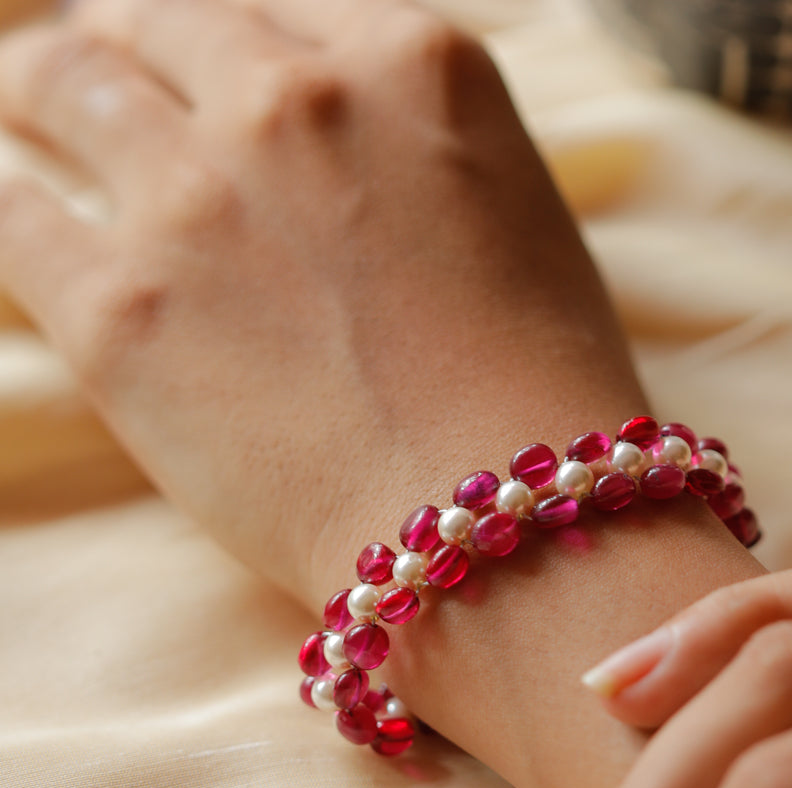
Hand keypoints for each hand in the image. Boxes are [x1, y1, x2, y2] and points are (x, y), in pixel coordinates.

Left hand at [0, 0, 642, 608]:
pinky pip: (9, 215)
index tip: (196, 55)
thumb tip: (344, 171)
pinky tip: (18, 213)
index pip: (277, 4)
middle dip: (126, 38)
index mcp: (415, 68)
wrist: (506, 533)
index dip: (229, 32)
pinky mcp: (119, 312)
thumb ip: (418, 162)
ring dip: (40, 93)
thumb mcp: (519, 229)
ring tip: (26, 110)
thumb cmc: (542, 402)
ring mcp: (197, 200)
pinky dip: (10, 204)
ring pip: (60, 87)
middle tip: (97, 68)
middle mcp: (297, 103)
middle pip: (159, 19)